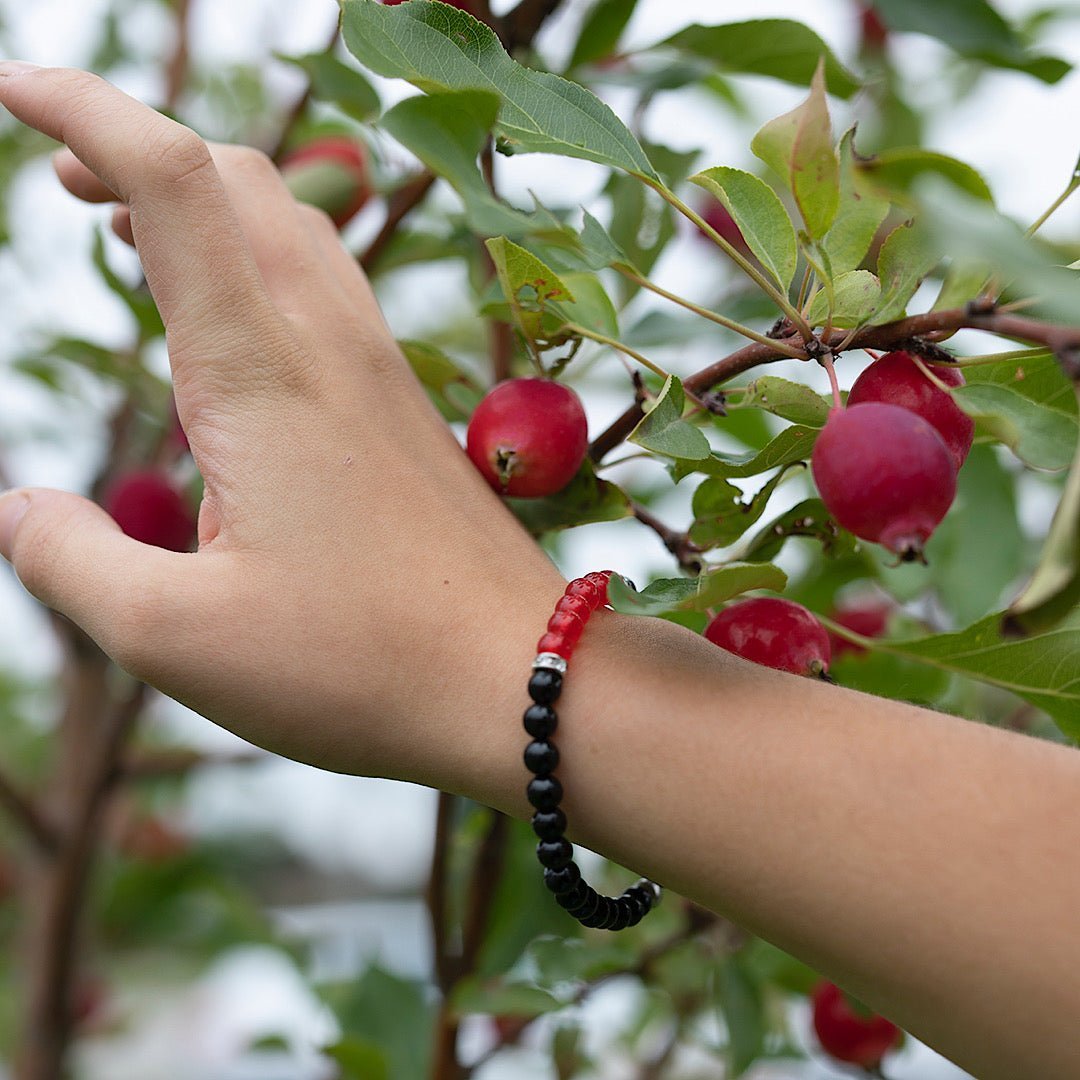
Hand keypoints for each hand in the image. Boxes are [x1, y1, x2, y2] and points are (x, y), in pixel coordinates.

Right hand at [0, 65, 563, 785]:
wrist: (525, 676)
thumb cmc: (362, 665)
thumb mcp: (178, 637)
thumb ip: (72, 562)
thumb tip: (19, 508)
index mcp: (261, 376)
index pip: (173, 180)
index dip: (85, 109)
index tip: (14, 83)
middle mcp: (330, 347)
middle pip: (240, 178)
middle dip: (140, 147)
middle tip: (68, 182)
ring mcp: (381, 372)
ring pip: (296, 227)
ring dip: (210, 203)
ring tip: (138, 239)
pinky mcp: (406, 410)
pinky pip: (333, 291)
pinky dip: (265, 263)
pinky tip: (239, 328)